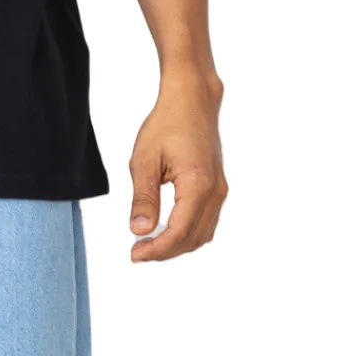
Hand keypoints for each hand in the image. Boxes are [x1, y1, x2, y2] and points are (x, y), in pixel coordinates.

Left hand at [128, 70, 226, 262]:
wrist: (192, 102)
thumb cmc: (168, 124)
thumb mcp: (144, 161)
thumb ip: (143, 199)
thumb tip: (139, 231)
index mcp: (197, 184)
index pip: (179, 232)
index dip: (157, 249)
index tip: (135, 254)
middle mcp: (215, 191)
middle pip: (193, 238)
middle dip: (165, 251)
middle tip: (137, 252)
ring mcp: (220, 190)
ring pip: (202, 234)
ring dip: (177, 245)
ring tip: (148, 244)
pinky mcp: (217, 188)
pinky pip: (206, 222)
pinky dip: (187, 234)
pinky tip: (165, 231)